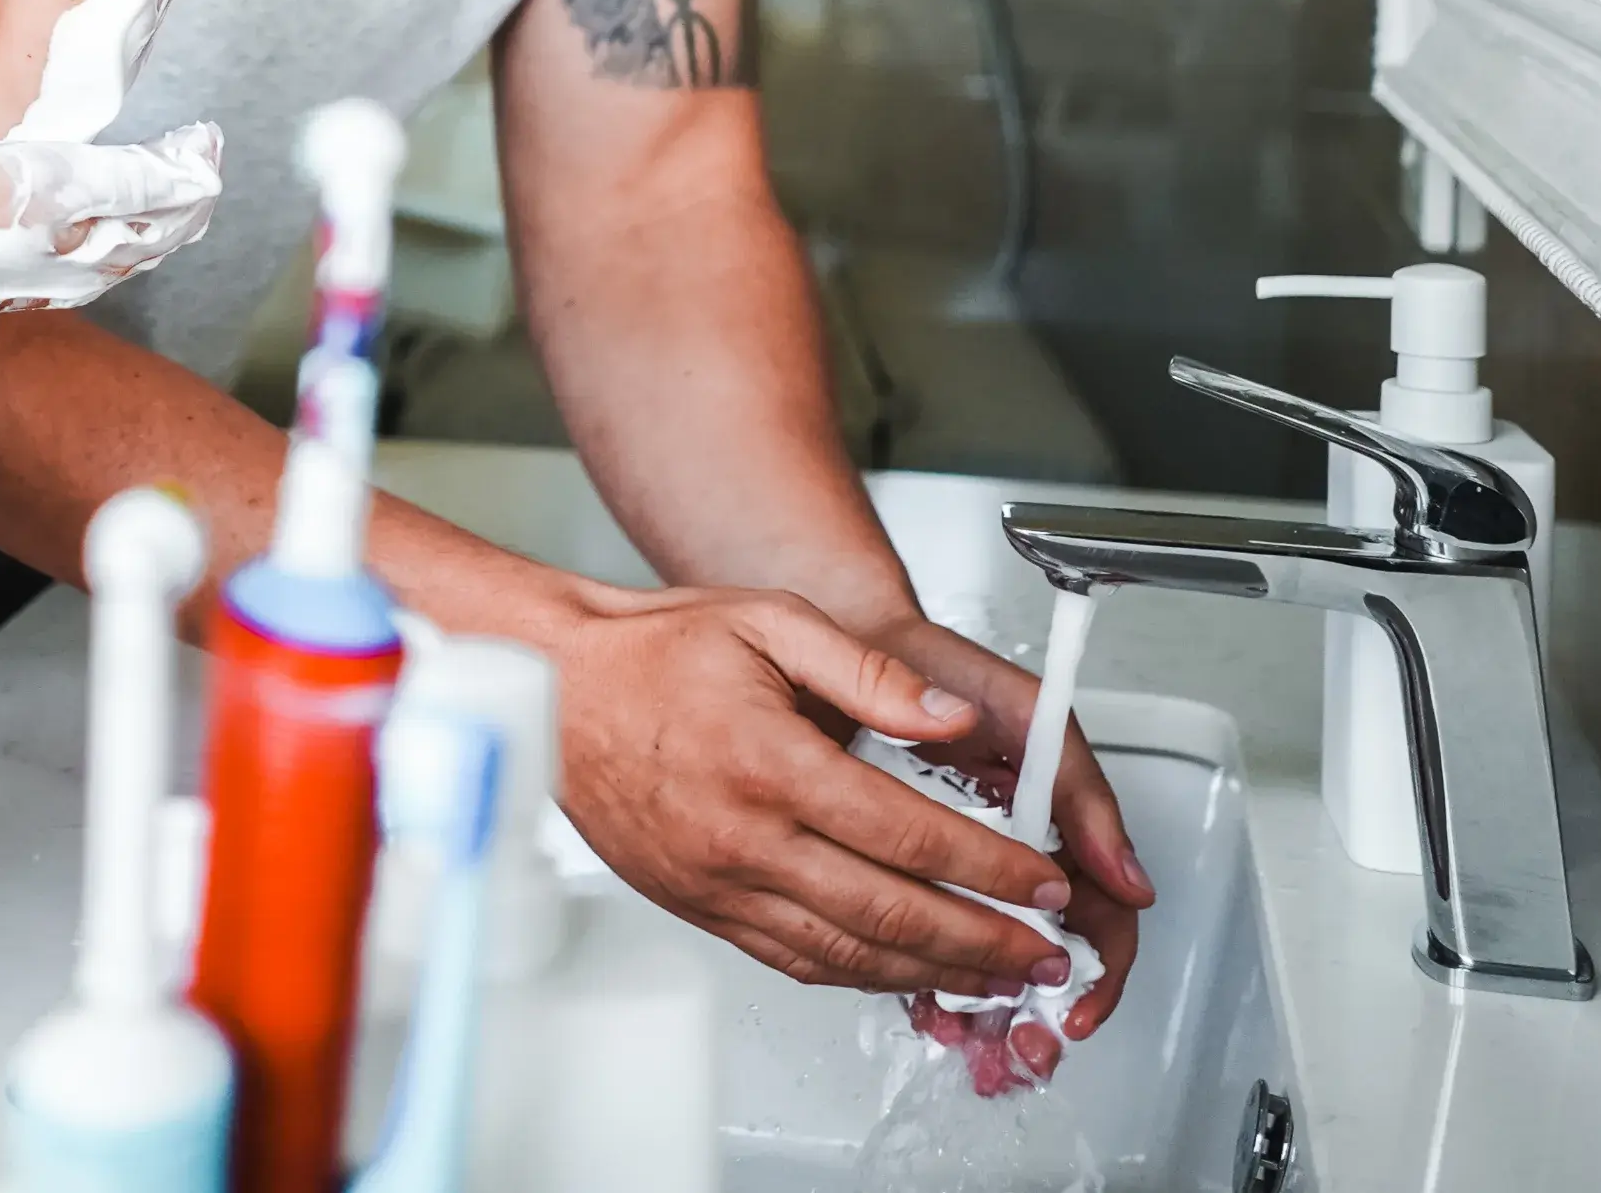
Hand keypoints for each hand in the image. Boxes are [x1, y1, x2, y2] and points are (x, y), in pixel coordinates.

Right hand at [0, 125, 223, 346]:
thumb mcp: (63, 178)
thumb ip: (137, 178)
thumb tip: (205, 174)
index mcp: (106, 247)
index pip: (177, 212)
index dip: (196, 170)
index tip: (207, 133)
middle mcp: (87, 273)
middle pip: (154, 234)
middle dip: (179, 194)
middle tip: (194, 154)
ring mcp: (50, 281)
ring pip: (118, 249)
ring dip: (145, 213)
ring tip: (156, 185)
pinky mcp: (15, 279)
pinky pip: (80, 258)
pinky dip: (104, 230)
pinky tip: (85, 226)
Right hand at [546, 579, 1087, 1003]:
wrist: (555, 687)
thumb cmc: (652, 650)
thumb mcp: (770, 624)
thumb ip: (871, 673)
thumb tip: (950, 718)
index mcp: (772, 764)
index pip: (909, 834)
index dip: (991, 867)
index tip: (1044, 880)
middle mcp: (745, 837)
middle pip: (891, 913)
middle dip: (985, 940)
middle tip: (1045, 952)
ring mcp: (719, 884)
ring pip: (847, 953)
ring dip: (934, 973)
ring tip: (996, 975)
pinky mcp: (699, 908)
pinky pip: (794, 960)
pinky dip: (860, 975)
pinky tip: (902, 972)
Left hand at [866, 613, 1152, 1092]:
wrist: (844, 641)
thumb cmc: (934, 666)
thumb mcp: (1021, 709)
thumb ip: (1080, 786)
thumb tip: (1129, 878)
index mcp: (1053, 819)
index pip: (1100, 908)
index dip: (1099, 963)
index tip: (1078, 1000)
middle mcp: (1010, 851)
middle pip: (1049, 952)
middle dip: (1044, 1007)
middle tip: (1026, 1042)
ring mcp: (959, 868)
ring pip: (991, 960)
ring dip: (991, 1007)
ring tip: (977, 1040)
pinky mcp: (905, 876)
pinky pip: (929, 946)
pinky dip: (934, 982)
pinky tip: (929, 1006)